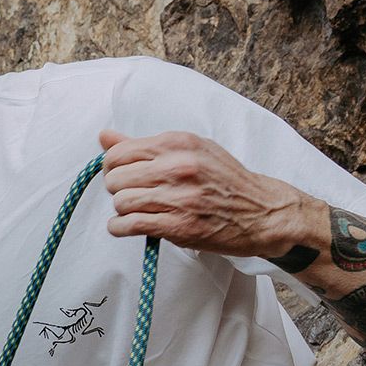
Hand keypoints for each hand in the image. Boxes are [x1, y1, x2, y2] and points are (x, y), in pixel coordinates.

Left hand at [99, 129, 317, 260]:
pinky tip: (124, 227)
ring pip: (122, 202)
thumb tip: (104, 136)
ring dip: (121, 210)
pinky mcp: (179, 225)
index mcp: (178, 143)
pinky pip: (132, 225)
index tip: (122, 176)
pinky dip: (120, 228)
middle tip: (130, 195)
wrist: (260, 212)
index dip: (113, 167)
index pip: (120, 152)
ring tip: (133, 212)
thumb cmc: (224, 180)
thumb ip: (145, 146)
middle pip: (116, 178)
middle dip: (117, 189)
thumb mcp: (191, 150)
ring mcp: (179, 197)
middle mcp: (178, 166)